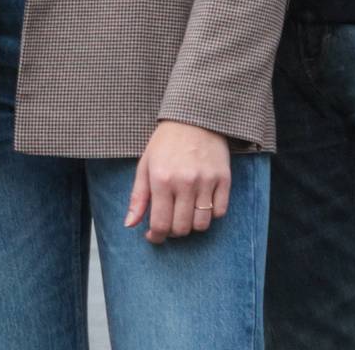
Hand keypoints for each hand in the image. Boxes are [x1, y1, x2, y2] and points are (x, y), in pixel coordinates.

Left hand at [125, 120, 231, 243]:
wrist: (195, 118)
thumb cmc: (166, 143)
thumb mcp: (145, 165)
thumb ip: (138, 197)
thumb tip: (130, 224)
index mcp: (161, 179)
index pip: (160, 224)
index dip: (156, 237)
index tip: (154, 236)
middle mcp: (185, 182)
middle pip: (182, 228)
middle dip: (173, 233)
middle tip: (169, 224)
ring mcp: (206, 181)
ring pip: (202, 224)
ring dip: (192, 226)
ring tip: (185, 215)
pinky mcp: (224, 179)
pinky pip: (220, 212)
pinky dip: (211, 215)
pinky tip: (201, 206)